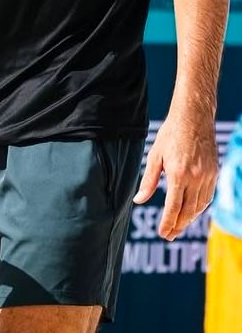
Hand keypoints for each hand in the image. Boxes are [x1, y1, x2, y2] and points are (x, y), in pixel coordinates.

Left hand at [133, 110, 217, 240]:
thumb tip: (138, 200)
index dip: (168, 223)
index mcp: (178, 174)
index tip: (162, 234)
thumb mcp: (155, 156)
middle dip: (178, 226)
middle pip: (188, 211)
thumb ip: (148, 181)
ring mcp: (207, 176)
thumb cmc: (171, 133)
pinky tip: (191, 210)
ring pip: (200, 206)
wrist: (194, 117)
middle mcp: (196, 177)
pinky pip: (208, 197)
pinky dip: (199, 207)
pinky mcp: (214, 172)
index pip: (173, 207)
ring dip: (189, 219)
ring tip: (178, 225)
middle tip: (169, 235)